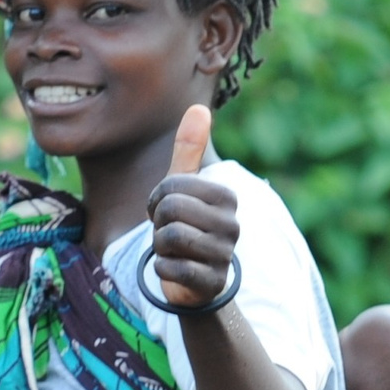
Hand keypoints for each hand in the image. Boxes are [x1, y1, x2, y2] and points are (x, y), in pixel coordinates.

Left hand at [146, 104, 239, 307]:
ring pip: (168, 239)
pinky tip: (176, 270)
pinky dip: (162, 269)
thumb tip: (199, 106)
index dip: (156, 200)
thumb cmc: (186, 225)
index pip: (170, 187)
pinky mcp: (213, 282)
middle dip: (158, 224)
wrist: (193, 278)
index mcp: (226, 196)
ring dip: (160, 247)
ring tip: (175, 250)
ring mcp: (225, 255)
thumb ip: (188, 149)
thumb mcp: (184, 186)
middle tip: (170, 232)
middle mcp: (232, 225)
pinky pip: (170, 268)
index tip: (166, 212)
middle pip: (169, 211)